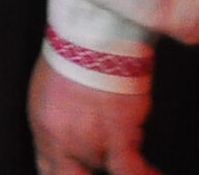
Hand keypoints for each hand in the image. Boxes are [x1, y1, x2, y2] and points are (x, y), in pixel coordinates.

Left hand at [30, 58, 156, 174]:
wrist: (90, 37)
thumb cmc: (74, 55)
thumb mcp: (50, 91)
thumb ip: (59, 121)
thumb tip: (70, 135)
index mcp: (42, 127)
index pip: (48, 169)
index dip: (63, 173)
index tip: (78, 172)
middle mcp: (61, 140)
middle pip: (71, 174)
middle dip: (85, 172)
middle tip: (99, 164)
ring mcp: (87, 141)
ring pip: (103, 168)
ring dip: (115, 164)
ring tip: (133, 162)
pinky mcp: (116, 136)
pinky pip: (130, 170)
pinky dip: (145, 174)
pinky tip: (156, 174)